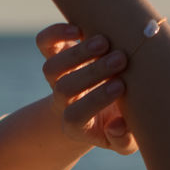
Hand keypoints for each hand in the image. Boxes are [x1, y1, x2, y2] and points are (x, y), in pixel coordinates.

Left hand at [37, 24, 138, 156]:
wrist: (100, 104)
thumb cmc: (117, 122)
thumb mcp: (124, 140)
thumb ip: (123, 140)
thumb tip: (116, 125)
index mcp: (76, 125)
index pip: (76, 116)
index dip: (96, 100)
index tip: (121, 86)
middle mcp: (63, 101)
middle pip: (65, 89)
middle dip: (93, 72)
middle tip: (121, 59)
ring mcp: (57, 77)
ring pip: (52, 68)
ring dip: (77, 53)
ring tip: (105, 43)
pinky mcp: (56, 53)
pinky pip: (44, 43)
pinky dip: (55, 33)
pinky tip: (80, 29)